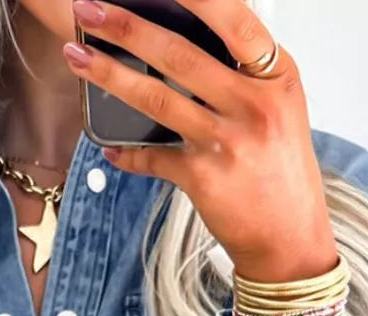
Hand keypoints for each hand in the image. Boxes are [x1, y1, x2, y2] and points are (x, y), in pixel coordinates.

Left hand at [64, 0, 339, 285]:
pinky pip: (152, 157)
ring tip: (77, 57)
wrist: (290, 240)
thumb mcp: (280, 110)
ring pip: (156, 99)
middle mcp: (254, 104)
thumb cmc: (282, 173)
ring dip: (109, 75)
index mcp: (277, 76)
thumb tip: (182, 44)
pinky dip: (126, 153)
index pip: (233, 18)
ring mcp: (228, 142)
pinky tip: (107, 147)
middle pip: (179, 53)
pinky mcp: (204, 178)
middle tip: (89, 9)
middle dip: (127, 26)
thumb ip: (244, 76)